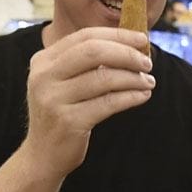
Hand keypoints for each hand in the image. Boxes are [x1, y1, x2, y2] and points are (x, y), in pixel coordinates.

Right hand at [22, 27, 155, 178]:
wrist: (42, 156)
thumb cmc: (62, 114)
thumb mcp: (64, 83)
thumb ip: (87, 63)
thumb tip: (131, 45)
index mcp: (43, 61)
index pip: (85, 36)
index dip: (117, 35)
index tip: (142, 39)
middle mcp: (44, 76)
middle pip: (94, 51)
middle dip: (126, 54)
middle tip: (147, 63)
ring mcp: (54, 99)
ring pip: (104, 78)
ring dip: (133, 78)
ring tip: (148, 82)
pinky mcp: (69, 121)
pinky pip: (108, 103)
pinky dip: (130, 97)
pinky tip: (142, 96)